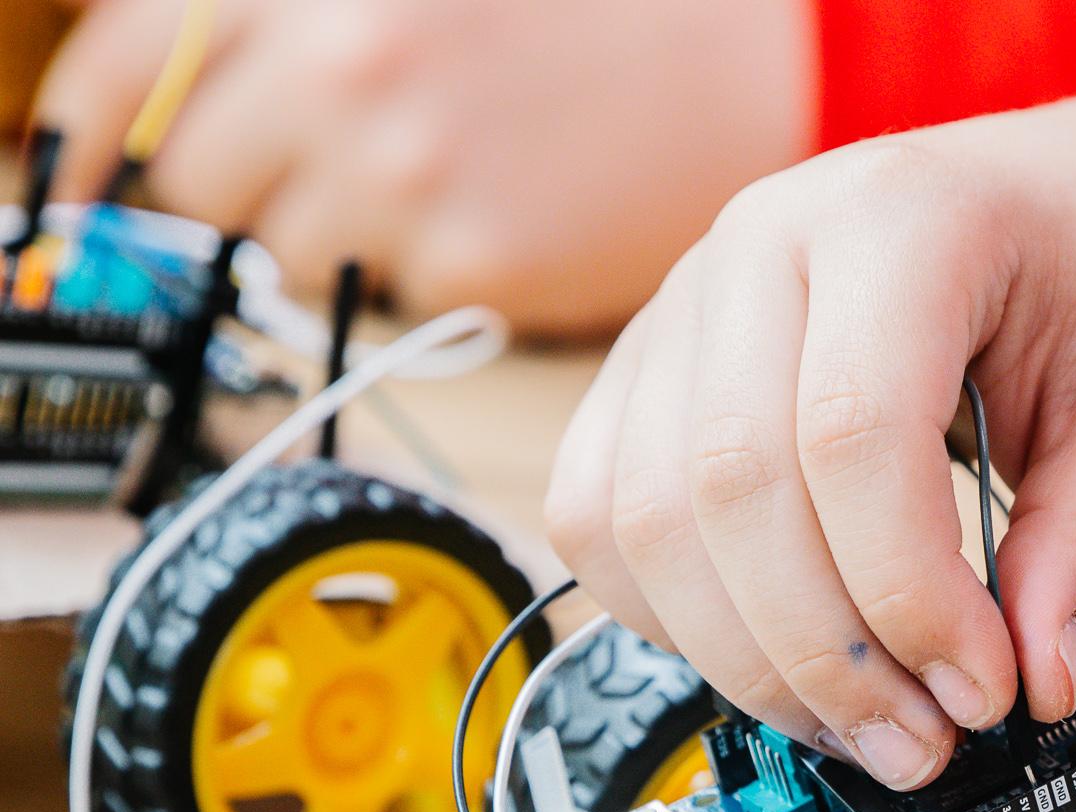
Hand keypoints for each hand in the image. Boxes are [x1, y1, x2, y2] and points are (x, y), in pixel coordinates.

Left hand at [36, 0, 811, 333]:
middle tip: (325, 184)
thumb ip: (297, 19)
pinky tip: (512, 210)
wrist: (758, 53)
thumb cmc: (602, 6)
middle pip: (200, 181)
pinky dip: (446, 269)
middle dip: (247, 191)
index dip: (97, 137)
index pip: (121, 71)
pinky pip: (404, 297)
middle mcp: (338, 64)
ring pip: (296, 258)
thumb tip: (177, 106)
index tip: (95, 179)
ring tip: (446, 191)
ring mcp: (405, 170)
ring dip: (346, 240)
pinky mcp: (478, 260)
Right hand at [543, 77, 1075, 787]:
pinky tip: (792, 667)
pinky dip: (680, 619)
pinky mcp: (656, 370)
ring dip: (748, 659)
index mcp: (902, 215)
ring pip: (639, 518)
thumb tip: (1034, 682)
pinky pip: (604, 518)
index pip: (849, 434)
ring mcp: (691, 303)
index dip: (907, 598)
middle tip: (926, 744)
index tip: (987, 691)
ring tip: (871, 726)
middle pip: (723, 487)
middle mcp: (763, 242)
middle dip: (826, 654)